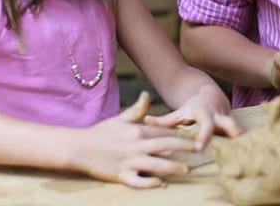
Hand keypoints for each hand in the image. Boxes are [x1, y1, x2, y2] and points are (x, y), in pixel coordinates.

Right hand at [77, 91, 195, 187]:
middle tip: (200, 150)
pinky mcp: (121, 175)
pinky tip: (161, 184)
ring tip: (187, 170)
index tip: (194, 136)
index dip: (181, 134)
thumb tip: (146, 95)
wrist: (79, 147)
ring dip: (174, 167)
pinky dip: (150, 183)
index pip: (164, 132)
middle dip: (184, 148)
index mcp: (138, 131)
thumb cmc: (101, 132)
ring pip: (157, 164)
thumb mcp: (120, 118)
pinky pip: (138, 180)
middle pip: (166, 146)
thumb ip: (137, 109)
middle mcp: (137, 145)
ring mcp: (129, 161)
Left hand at [144, 84, 240, 150]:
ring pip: (238, 128)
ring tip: (249, 150)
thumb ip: (164, 121)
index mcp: (205, 114)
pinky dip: (243, 142)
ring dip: (242, 137)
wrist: (210, 95)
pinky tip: (248, 154)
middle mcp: (219, 117)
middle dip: (233, 130)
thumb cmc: (192, 108)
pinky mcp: (235, 126)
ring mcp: (229, 121)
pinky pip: (240, 134)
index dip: (203, 137)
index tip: (199, 148)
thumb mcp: (179, 113)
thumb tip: (146, 121)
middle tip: (237, 139)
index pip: (205, 127)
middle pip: (228, 123)